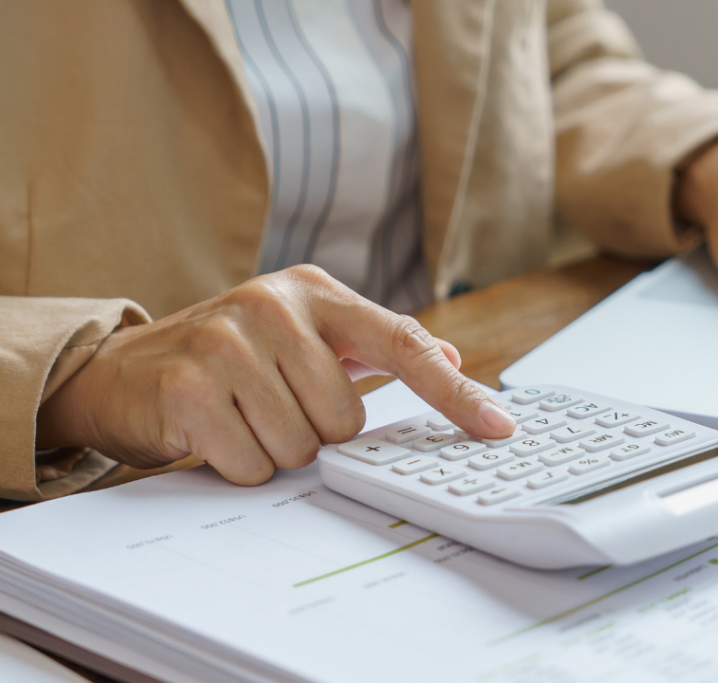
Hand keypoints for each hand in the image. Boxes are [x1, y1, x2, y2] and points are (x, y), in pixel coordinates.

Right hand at [36, 266, 516, 484]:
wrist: (124, 370)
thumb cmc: (227, 356)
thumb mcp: (301, 334)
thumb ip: (375, 345)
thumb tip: (449, 357)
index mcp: (313, 291)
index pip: (403, 344)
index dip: (455, 393)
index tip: (498, 427)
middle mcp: (273, 306)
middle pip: (346, 420)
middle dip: (313, 432)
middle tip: (271, 406)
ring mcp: (228, 343)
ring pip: (302, 447)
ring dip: (274, 449)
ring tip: (240, 415)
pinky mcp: (190, 387)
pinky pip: (252, 464)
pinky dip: (237, 464)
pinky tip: (214, 431)